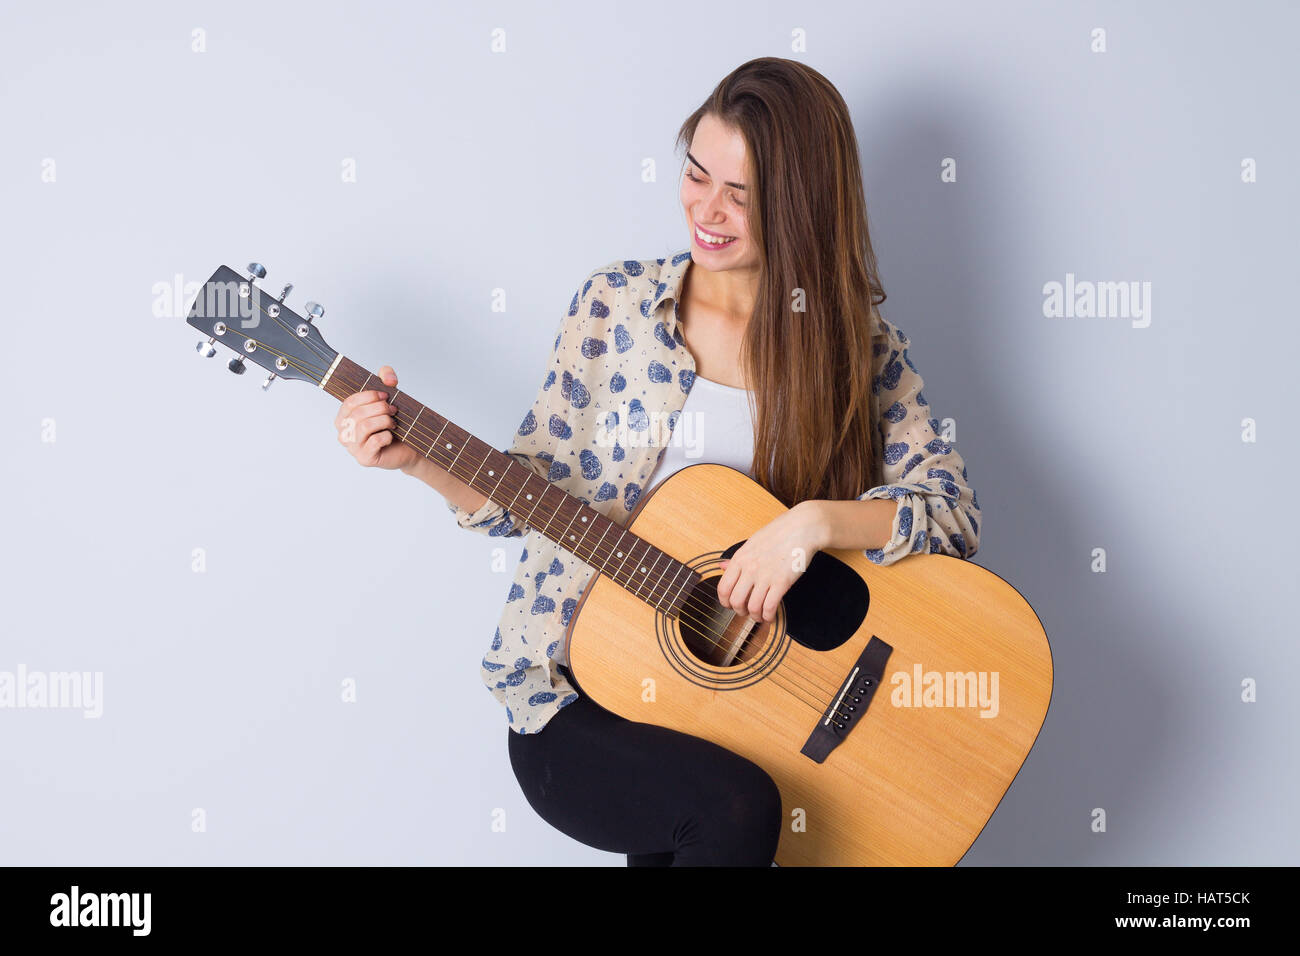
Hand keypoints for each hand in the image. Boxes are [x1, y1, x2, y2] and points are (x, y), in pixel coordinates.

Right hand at [334, 365, 420, 471]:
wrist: (407, 448)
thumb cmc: (392, 423)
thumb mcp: (388, 395)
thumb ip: (385, 377)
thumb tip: (388, 378)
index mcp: (343, 418)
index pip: (349, 402)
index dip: (369, 396)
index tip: (386, 395)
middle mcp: (344, 433)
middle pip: (358, 414)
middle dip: (380, 408)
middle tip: (393, 410)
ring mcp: (353, 448)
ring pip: (365, 427)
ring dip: (384, 421)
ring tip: (393, 422)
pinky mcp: (364, 459)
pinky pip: (374, 441)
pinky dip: (387, 435)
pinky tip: (391, 436)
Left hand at [714, 501, 828, 622]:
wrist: (802, 527)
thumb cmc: (779, 533)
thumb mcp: (752, 542)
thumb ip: (737, 558)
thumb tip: (722, 567)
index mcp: (740, 558)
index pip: (723, 588)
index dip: (725, 602)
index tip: (731, 605)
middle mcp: (750, 569)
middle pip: (736, 601)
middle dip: (740, 611)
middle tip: (746, 611)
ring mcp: (766, 576)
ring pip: (753, 607)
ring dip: (755, 616)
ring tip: (760, 616)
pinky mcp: (782, 582)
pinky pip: (769, 607)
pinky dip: (768, 616)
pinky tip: (771, 615)